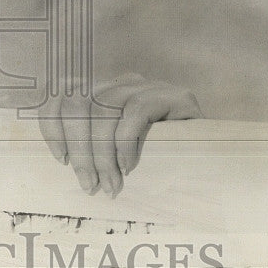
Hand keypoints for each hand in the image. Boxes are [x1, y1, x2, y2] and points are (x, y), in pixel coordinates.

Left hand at [37, 73, 201, 196]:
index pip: (63, 96)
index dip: (53, 125)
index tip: (61, 160)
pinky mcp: (174, 95)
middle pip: (80, 103)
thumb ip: (93, 150)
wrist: (214, 159)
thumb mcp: (117, 154)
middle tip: (88, 185)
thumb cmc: (159, 161)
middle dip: (80, 148)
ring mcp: (148, 85)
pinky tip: (129, 167)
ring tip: (110, 185)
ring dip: (102, 152)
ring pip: (104, 108)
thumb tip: (63, 166)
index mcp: (103, 92)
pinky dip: (126, 142)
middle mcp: (121, 83)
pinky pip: (137, 112)